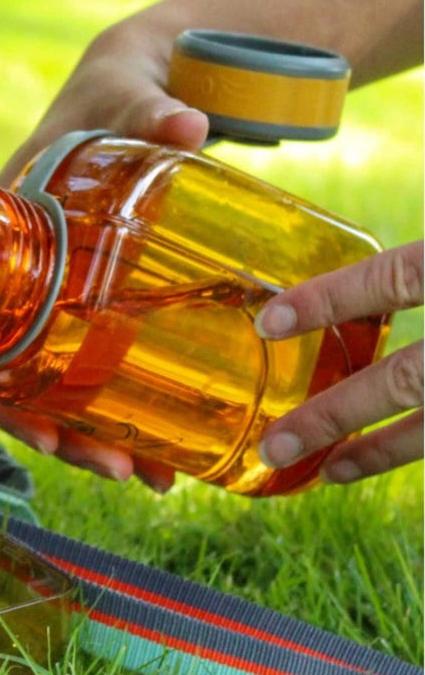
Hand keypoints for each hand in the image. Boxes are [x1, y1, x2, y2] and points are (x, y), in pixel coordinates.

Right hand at [0, 23, 207, 492]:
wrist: (124, 92)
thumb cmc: (107, 96)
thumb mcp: (122, 101)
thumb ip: (149, 110)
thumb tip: (190, 125)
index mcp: (1, 234)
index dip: (3, 396)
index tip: (48, 436)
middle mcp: (22, 275)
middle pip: (21, 381)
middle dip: (66, 435)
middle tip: (126, 473)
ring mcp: (58, 290)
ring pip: (58, 386)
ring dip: (97, 438)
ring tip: (155, 477)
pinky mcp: (94, 294)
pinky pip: (89, 364)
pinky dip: (116, 408)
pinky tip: (161, 442)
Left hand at [256, 241, 423, 483]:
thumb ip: (422, 253)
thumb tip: (400, 203)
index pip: (393, 278)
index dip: (329, 300)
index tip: (265, 323)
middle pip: (407, 380)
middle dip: (335, 414)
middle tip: (273, 447)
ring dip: (383, 452)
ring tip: (329, 471)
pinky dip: (416, 446)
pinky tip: (379, 459)